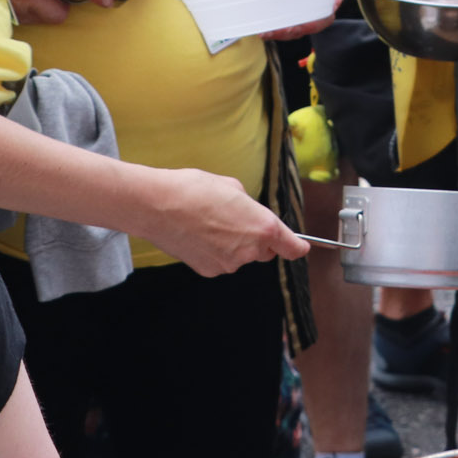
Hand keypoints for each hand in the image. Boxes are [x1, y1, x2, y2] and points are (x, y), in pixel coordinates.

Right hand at [133, 165, 308, 275]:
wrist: (158, 206)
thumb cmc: (195, 190)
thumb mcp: (233, 186)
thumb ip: (250, 206)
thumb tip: (248, 214)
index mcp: (263, 227)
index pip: (292, 247)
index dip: (297, 246)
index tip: (300, 246)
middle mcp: (250, 251)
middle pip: (264, 250)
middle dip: (256, 237)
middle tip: (234, 217)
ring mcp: (229, 264)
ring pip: (240, 256)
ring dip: (233, 243)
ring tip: (209, 222)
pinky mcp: (209, 270)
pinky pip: (221, 261)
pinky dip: (214, 251)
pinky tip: (199, 234)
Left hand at [245, 0, 341, 39]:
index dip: (334, 0)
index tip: (323, 8)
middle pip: (324, 13)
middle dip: (310, 24)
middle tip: (292, 26)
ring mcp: (301, 3)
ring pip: (306, 25)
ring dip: (291, 32)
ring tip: (273, 31)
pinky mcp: (286, 11)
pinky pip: (288, 27)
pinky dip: (278, 32)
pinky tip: (266, 30)